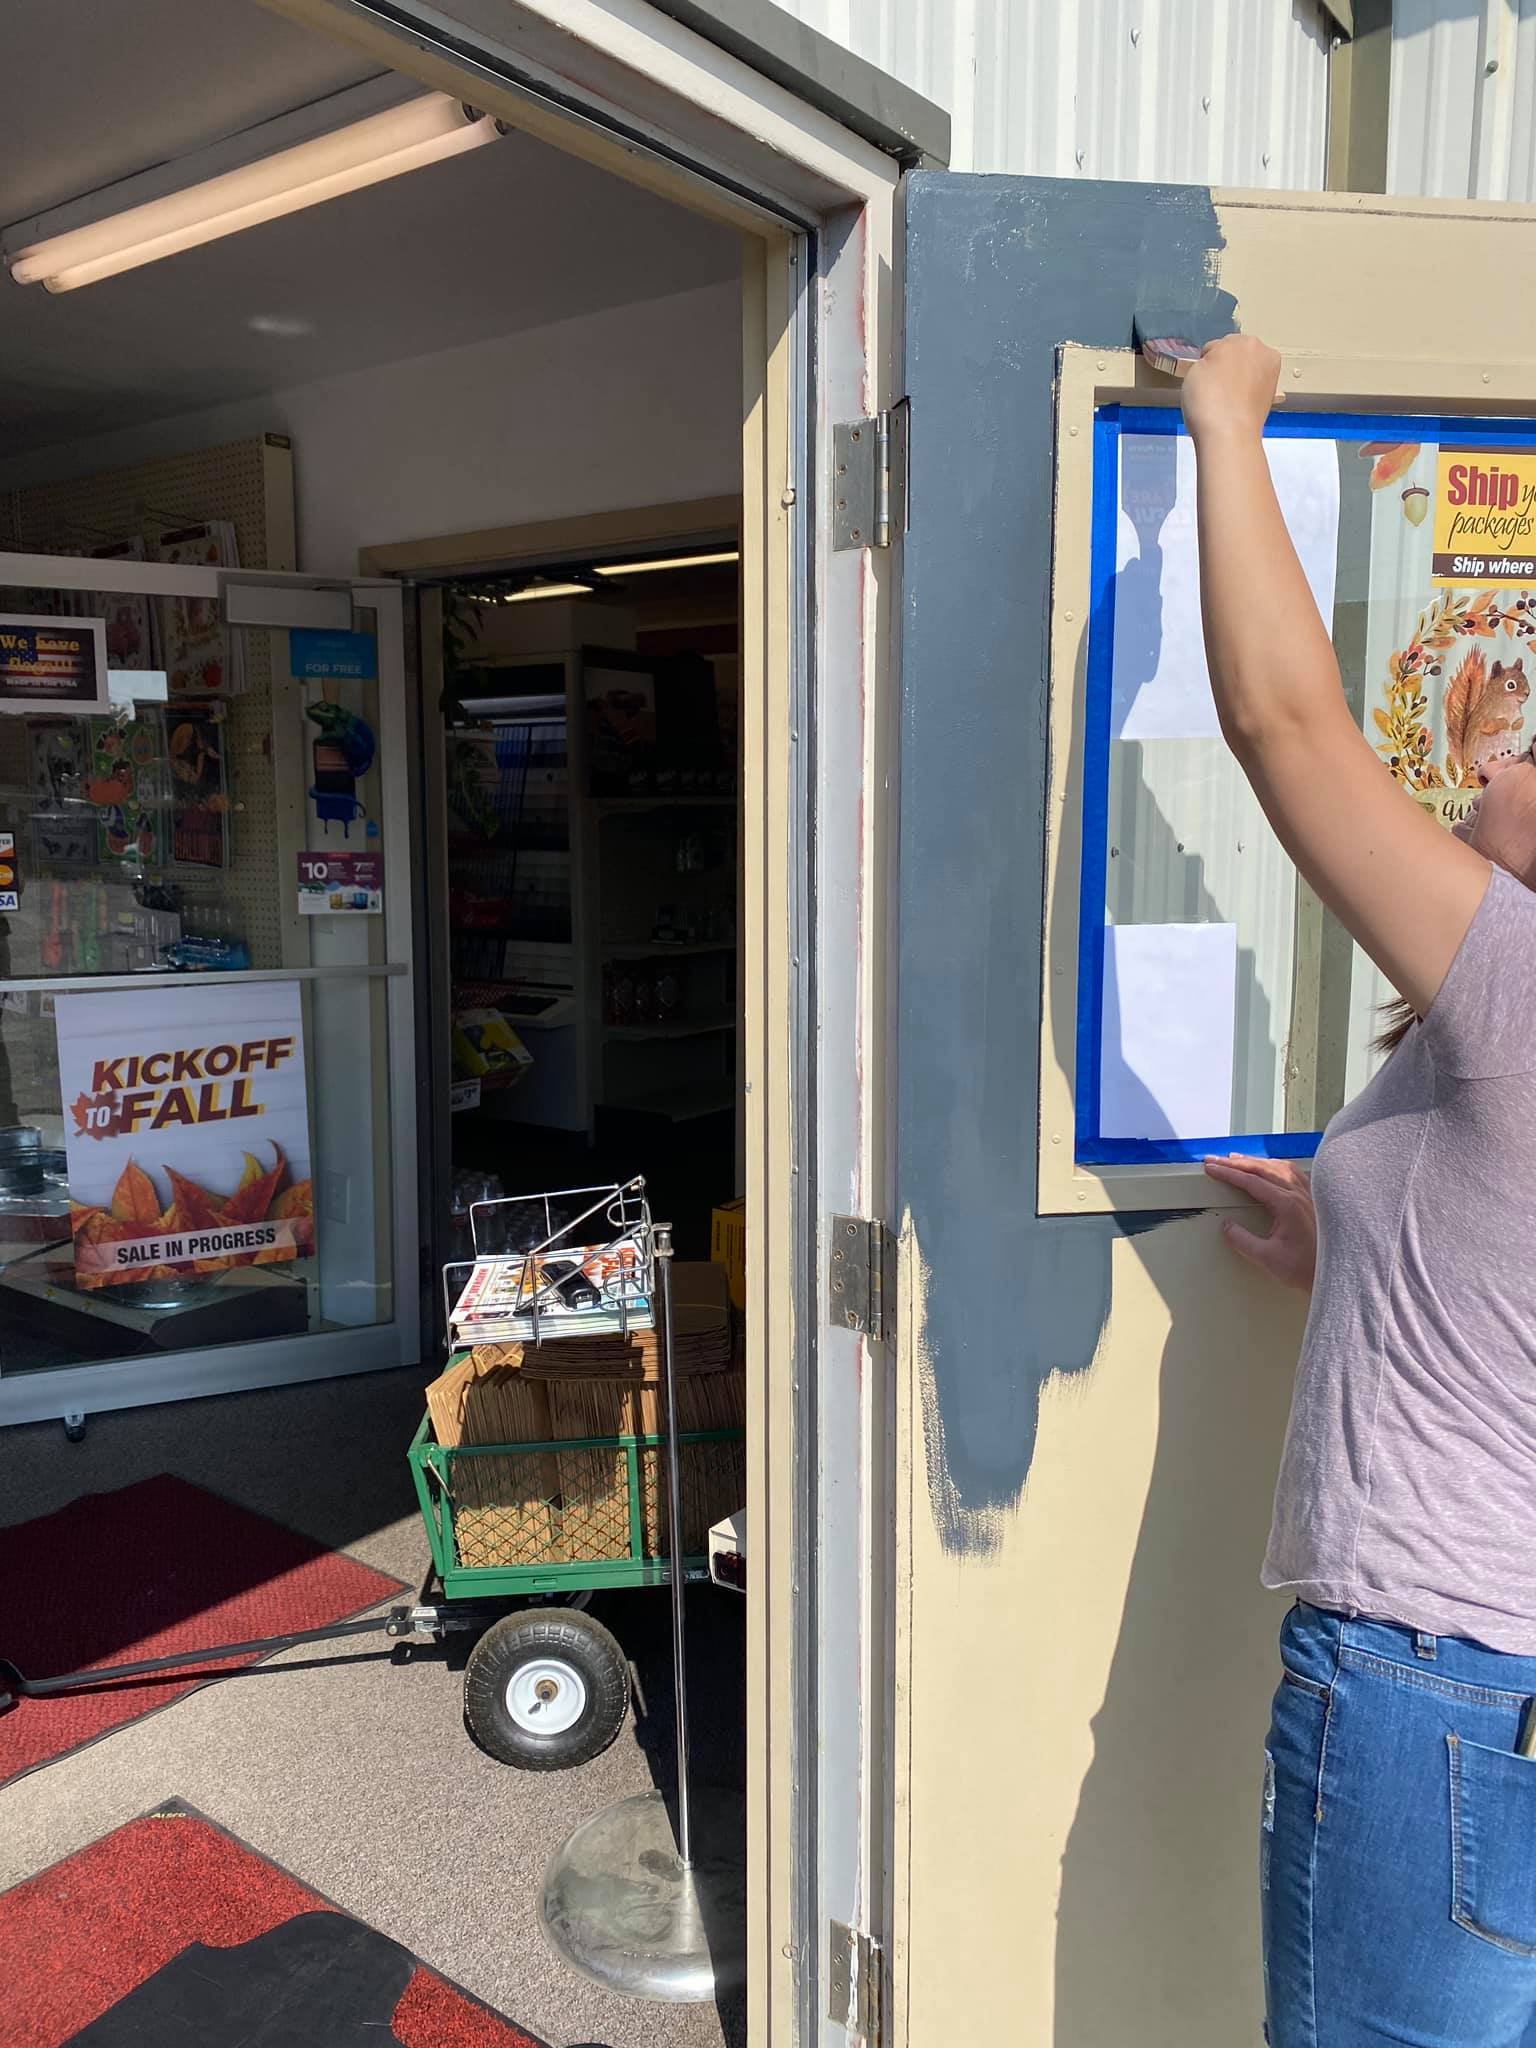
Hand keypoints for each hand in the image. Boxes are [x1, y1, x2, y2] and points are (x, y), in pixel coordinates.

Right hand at [1180, 334, 1281, 444]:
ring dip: (1237, 380)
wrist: (1227, 434)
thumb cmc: (1209, 400)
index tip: (1204, 377)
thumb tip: (1218, 365)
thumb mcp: (1196, 369)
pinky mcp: (1272, 396)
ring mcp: (1271, 374)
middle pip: (1238, 356)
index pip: (1218, 346)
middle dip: (1227, 367)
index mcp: (1245, 340)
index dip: (1208, 362)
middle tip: (1214, 387)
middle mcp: (1263, 353)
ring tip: (1224, 399)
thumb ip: (1209, 359)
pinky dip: (1245, 394)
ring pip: (1247, 372)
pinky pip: (1252, 389)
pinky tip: (1235, 407)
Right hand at [1203, 1154, 1315, 1292]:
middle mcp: (1299, 1195)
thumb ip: (1243, 1241)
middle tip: (1215, 1160)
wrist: (1336, 1272)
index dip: (1227, 1173)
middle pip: (1262, 1168)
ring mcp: (1308, 1195)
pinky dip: (1275, 1165)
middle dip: (1235, 1162)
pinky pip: (1293, 1172)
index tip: (1212, 1168)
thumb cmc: (1308, 1268)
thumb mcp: (1267, 1258)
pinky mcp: (1313, 1200)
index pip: (1251, 1181)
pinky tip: (1271, 1167)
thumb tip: (1228, 1227)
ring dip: (1254, 1161)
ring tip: (1237, 1159)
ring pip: (1278, 1167)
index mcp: (1287, 1205)